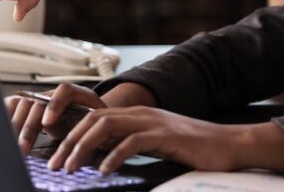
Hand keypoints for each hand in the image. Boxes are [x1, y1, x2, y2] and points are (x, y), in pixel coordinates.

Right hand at [7, 83, 106, 154]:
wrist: (92, 123)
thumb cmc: (96, 127)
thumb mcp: (97, 130)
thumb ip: (88, 135)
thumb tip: (78, 152)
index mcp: (79, 94)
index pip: (65, 91)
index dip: (55, 105)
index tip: (47, 124)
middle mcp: (58, 95)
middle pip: (38, 101)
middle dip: (29, 126)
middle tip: (24, 147)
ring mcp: (43, 100)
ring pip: (24, 105)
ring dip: (16, 126)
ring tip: (15, 147)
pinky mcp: (32, 108)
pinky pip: (15, 106)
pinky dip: (7, 116)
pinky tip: (2, 130)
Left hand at [48, 106, 261, 174]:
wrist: (228, 145)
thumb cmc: (194, 149)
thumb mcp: (157, 144)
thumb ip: (132, 144)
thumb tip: (103, 158)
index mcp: (138, 114)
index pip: (95, 118)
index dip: (72, 134)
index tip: (57, 154)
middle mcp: (142, 113)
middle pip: (94, 119)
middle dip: (70, 141)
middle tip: (55, 164)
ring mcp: (154, 122)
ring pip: (107, 127)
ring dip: (84, 147)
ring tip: (71, 167)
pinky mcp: (166, 136)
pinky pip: (133, 142)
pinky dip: (114, 155)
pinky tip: (104, 170)